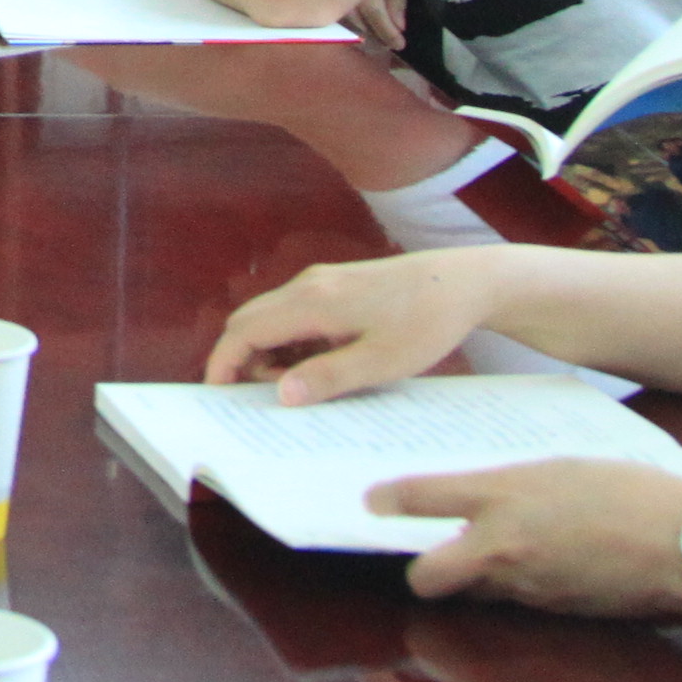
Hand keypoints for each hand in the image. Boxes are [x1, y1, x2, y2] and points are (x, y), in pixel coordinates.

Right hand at [205, 246, 501, 399]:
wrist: (464, 282)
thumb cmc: (427, 322)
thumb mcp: (383, 361)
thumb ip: (330, 377)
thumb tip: (282, 395)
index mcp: (313, 302)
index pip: (246, 330)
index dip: (224, 362)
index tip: (217, 395)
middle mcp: (308, 285)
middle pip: (250, 319)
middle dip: (243, 360)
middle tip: (264, 400)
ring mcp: (322, 282)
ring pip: (271, 316)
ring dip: (269, 352)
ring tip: (301, 387)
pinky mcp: (336, 285)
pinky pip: (294, 313)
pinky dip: (290, 341)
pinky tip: (320, 364)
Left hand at [374, 461, 681, 617]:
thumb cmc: (632, 491)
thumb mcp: (561, 468)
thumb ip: (513, 488)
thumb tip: (486, 498)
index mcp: (503, 495)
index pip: (422, 497)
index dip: (390, 501)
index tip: (373, 502)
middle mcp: (503, 547)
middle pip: (427, 576)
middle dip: (423, 571)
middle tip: (428, 556)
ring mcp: (528, 588)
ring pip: (475, 594)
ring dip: (476, 584)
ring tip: (497, 563)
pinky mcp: (555, 615)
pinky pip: (517, 606)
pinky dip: (518, 594)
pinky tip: (544, 575)